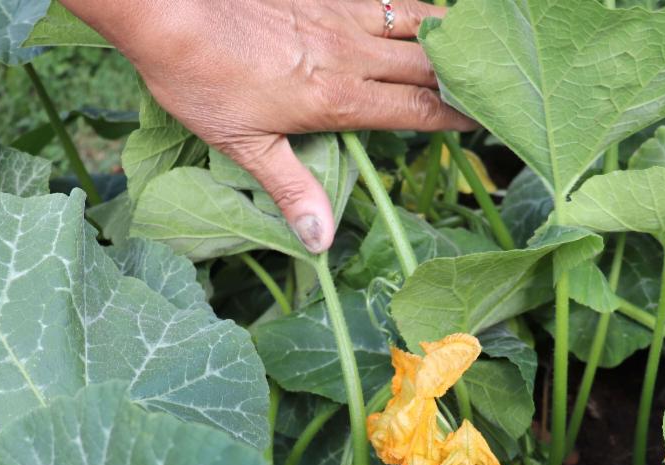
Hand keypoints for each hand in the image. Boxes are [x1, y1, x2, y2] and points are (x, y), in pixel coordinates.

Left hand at [61, 0, 473, 251]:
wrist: (171, 13)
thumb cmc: (203, 82)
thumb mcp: (244, 147)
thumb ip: (292, 189)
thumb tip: (322, 241)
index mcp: (337, 99)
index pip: (414, 109)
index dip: (454, 117)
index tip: (485, 123)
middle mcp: (350, 53)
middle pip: (425, 64)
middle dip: (464, 76)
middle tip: (493, 86)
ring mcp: (338, 13)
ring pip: (413, 17)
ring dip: (445, 32)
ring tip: (470, 44)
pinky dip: (408, 2)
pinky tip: (415, 9)